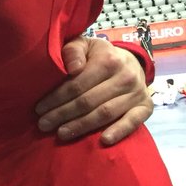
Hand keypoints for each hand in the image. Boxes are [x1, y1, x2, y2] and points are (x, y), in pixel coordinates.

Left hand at [34, 37, 151, 145]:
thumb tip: (73, 68)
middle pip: (88, 101)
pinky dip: (119, 131)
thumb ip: (73, 51)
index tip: (39, 109)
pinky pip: (133, 121)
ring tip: (61, 133)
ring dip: (81, 126)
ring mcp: (137, 93)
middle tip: (43, 124)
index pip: (77, 84)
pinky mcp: (146, 107)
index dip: (56, 98)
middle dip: (62, 114)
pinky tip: (103, 140)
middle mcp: (125, 76)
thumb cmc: (98, 55)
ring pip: (105, 113)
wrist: (130, 61)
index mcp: (108, 60)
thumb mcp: (84, 45)